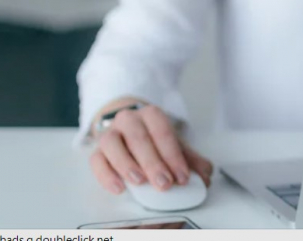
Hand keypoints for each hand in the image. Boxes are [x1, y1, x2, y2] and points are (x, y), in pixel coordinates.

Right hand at [88, 104, 212, 194]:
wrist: (129, 131)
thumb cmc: (155, 140)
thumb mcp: (175, 145)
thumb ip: (192, 160)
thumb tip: (205, 175)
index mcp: (151, 114)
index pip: (163, 132)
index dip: (173, 155)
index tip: (182, 177)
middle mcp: (128, 119)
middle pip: (139, 138)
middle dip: (153, 163)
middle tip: (164, 183)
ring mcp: (110, 133)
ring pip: (112, 144)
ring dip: (126, 164)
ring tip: (140, 182)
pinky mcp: (97, 150)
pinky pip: (96, 160)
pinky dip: (106, 175)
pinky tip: (119, 187)